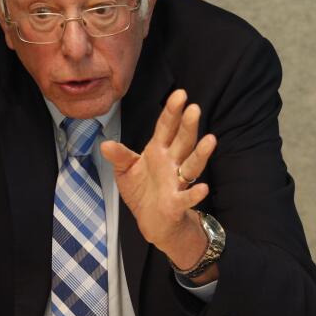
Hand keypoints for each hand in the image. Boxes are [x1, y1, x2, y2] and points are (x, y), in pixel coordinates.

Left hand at [101, 89, 216, 276]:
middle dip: (188, 126)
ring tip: (210, 140)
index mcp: (159, 151)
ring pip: (192, 165)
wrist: (152, 221)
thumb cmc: (142, 192)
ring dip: (200, 154)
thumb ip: (119, 157)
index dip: (172, 112)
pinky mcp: (177, 203)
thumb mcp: (125, 171)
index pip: (166, 128)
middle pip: (183, 141)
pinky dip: (195, 194)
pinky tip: (204, 189)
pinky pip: (187, 198)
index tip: (180, 94)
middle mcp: (172, 163)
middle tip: (194, 108)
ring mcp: (177, 182)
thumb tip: (105, 144)